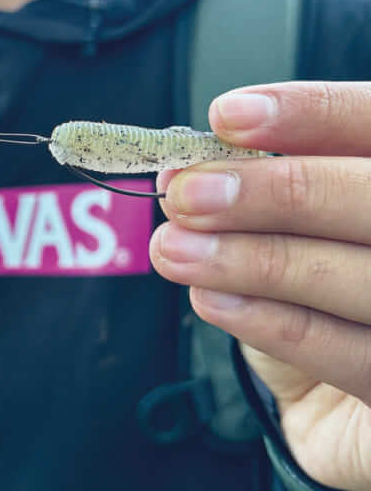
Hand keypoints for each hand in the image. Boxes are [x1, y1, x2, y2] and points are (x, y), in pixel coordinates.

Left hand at [150, 82, 370, 490]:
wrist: (342, 409)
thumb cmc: (317, 306)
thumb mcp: (290, 237)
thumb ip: (253, 195)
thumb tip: (181, 169)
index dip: (311, 115)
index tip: (227, 115)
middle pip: (369, 197)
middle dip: (272, 191)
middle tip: (186, 194)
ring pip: (356, 275)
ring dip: (252, 259)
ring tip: (173, 250)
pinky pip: (348, 352)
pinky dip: (268, 320)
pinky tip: (210, 298)